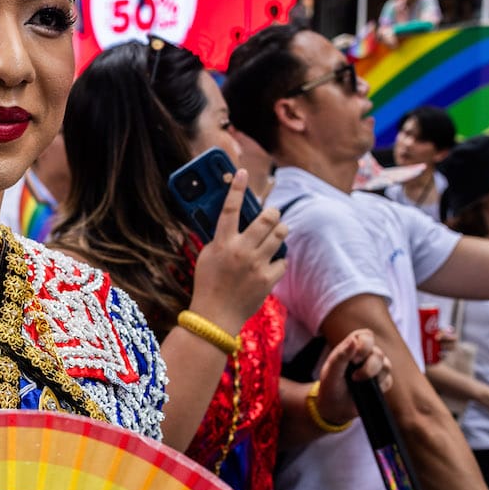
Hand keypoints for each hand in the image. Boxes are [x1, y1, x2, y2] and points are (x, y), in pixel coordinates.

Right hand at [190, 169, 286, 330]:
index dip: (237, 188)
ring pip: (280, 235)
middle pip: (266, 218)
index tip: (242, 172)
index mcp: (222, 243)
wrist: (215, 317)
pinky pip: (282, 261)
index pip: (229, 208)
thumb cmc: (208, 284)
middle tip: (271, 214)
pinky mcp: (268, 279)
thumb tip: (233, 221)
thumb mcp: (206, 256)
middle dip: (272, 212)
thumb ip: (219, 238)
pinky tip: (271, 262)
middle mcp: (241, 251)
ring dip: (280, 230)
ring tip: (277, 233)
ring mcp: (256, 265)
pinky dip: (278, 259)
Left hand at [313, 328, 389, 424]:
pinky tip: (366, 390)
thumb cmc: (330, 386)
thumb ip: (341, 355)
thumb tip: (354, 341)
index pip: (367, 336)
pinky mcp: (381, 382)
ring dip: (373, 376)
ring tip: (357, 383)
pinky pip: (388, 381)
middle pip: (378, 353)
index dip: (365, 345)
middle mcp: (366, 355)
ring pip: (386, 365)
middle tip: (354, 377)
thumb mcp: (330, 372)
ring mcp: (375, 368)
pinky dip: (378, 386)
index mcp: (352, 347)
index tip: (355, 359)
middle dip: (369, 366)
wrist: (334, 408)